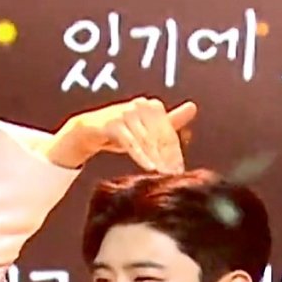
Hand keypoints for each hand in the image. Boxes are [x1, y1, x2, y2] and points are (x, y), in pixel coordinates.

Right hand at [46, 96, 197, 172]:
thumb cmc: (121, 131)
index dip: (175, 153)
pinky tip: (150, 168)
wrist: (89, 131)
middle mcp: (141, 105)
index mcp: (153, 106)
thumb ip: (169, 121)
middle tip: (174, 176)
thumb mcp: (146, 129)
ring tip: (164, 175)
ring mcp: (127, 112)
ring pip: (147, 141)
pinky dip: (141, 156)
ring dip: (156, 160)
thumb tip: (193, 107)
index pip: (169, 134)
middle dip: (167, 159)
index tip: (180, 171)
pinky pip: (131, 143)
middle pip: (160, 137)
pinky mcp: (113, 123)